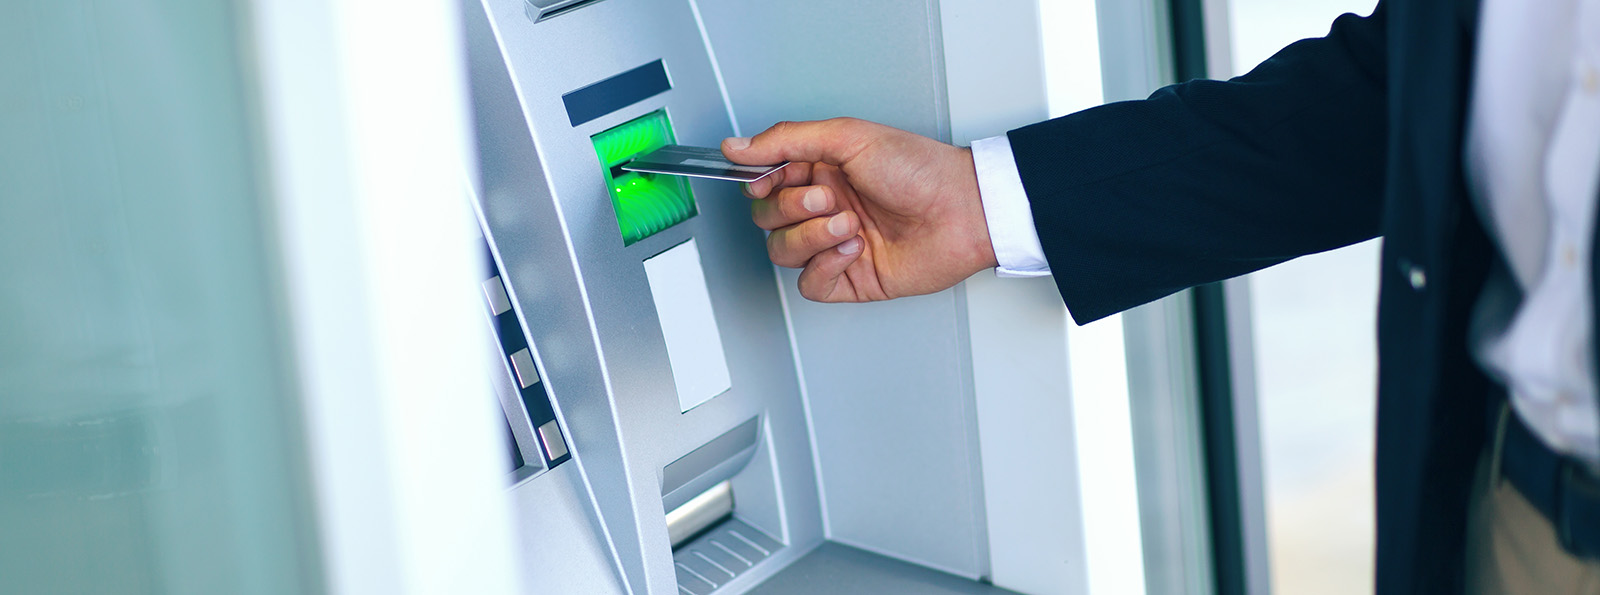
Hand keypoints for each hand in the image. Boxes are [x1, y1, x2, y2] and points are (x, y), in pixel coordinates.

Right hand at [721, 118, 996, 302]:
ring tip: (848, 223)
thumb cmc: (920, 169)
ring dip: (811, 237)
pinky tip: (854, 249)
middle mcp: (823, 207)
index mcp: (820, 170)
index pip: (763, 183)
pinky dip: (825, 266)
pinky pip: (809, 284)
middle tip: (827, 198)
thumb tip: (736, 146)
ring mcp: (834, 244)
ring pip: (782, 252)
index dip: (758, 184)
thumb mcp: (849, 137)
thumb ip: (786, 140)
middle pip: (767, 219)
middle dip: (791, 209)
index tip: (765, 181)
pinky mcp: (849, 278)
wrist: (963, 210)